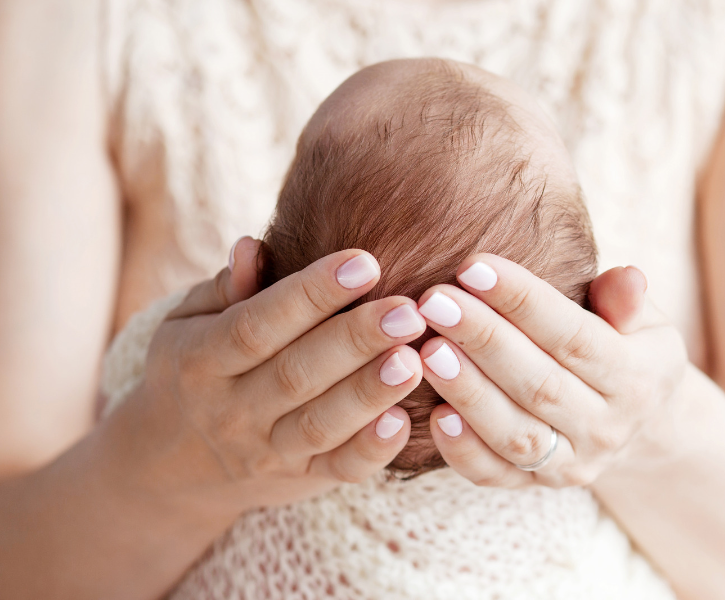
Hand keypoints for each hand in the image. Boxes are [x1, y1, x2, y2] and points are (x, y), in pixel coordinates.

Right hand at [110, 238, 425, 515]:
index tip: (364, 263)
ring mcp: (267, 451)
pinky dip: (372, 450)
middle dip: (355, 340)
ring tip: (414, 359)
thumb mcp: (187, 323)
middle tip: (407, 311)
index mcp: (201, 360)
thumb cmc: (194, 369)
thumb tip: (250, 247)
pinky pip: (339, 469)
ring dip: (370, 392)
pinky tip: (404, 421)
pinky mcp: (302, 478)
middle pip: (296, 374)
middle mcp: (232, 410)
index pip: (257, 325)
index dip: (310, 294)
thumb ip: (224, 288)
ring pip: (321, 423)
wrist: (175, 466)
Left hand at [415, 254, 686, 487]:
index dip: (522, 300)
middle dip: (482, 340)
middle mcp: (605, 428)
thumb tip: (626, 278)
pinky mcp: (534, 484)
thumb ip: (627, 302)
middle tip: (434, 302)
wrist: (639, 429)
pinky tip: (432, 414)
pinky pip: (494, 474)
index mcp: (636, 379)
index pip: (572, 336)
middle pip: (538, 384)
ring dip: (468, 392)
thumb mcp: (646, 323)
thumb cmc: (626, 351)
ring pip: (514, 433)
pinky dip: (462, 449)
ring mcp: (570, 463)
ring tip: (426, 350)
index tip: (472, 266)